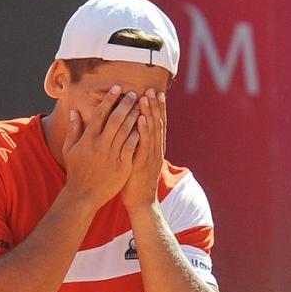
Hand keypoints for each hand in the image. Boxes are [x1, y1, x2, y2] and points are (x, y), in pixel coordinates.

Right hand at [60, 85, 142, 208]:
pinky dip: (138, 135)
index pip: (100, 113)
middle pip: (116, 119)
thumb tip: (74, 111)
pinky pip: (132, 146)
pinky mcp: (122, 165)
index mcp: (88, 138)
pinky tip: (144, 126)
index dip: (110, 99)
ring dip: (135, 116)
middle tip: (135, 93)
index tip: (118, 88)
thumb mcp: (69, 150)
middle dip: (126, 104)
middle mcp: (100, 144)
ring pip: (126, 131)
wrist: (83, 196)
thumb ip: (73, 130)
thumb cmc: (76, 172)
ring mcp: (112, 155)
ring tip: (142, 106)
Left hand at [121, 89, 165, 209]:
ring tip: (146, 96)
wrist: (140, 202)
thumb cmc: (135, 181)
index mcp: (155, 148)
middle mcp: (156, 149)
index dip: (157, 108)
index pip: (157, 124)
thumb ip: (137, 145)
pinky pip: (143, 144)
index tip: (155, 92)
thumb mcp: (138, 160)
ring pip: (152, 130)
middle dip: (155, 105)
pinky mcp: (142, 163)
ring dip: (149, 112)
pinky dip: (143, 129)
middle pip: (157, 123)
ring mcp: (150, 156)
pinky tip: (140, 118)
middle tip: (152, 88)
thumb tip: (133, 131)